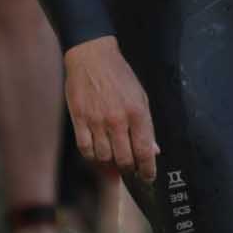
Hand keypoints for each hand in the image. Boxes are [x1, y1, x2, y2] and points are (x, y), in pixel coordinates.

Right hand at [62, 37, 158, 181]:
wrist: (92, 56)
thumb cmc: (119, 76)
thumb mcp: (140, 97)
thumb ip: (147, 125)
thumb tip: (153, 150)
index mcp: (137, 112)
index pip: (145, 151)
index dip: (148, 169)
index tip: (148, 176)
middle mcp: (117, 119)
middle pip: (124, 159)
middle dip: (129, 168)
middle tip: (130, 167)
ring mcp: (96, 120)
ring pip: (104, 156)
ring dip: (110, 162)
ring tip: (113, 156)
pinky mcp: (79, 119)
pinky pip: (85, 148)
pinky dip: (92, 155)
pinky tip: (97, 151)